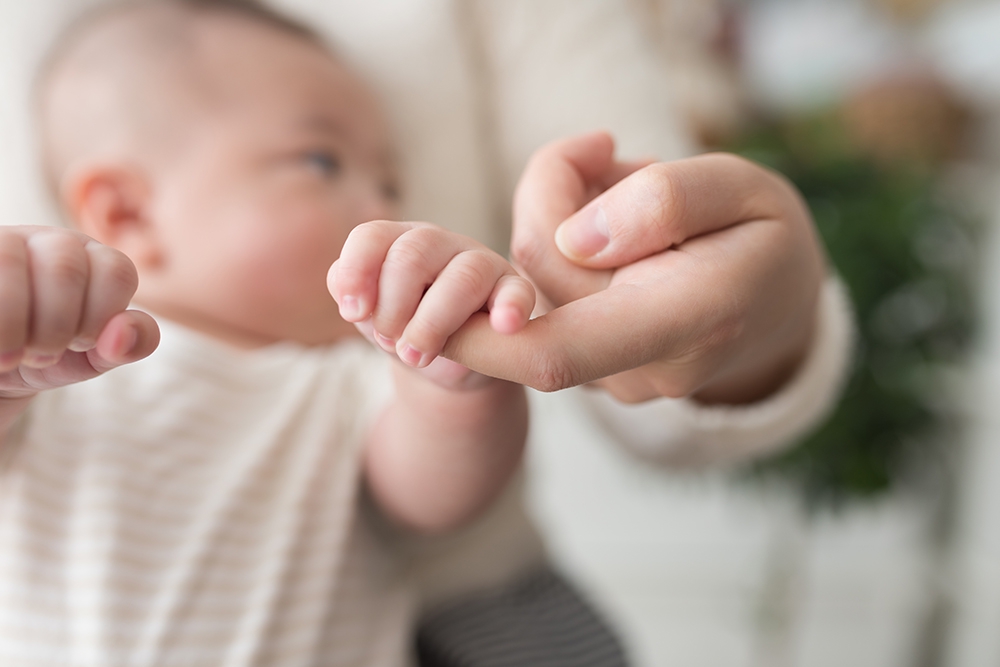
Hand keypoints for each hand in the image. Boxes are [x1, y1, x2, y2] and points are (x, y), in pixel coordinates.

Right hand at [0, 226, 158, 398]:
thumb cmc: (48, 355)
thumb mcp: (95, 357)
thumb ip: (131, 345)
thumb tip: (124, 334)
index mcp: (93, 259)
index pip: (117, 270)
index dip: (101, 317)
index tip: (81, 344)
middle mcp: (49, 241)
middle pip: (65, 266)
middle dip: (57, 325)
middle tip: (43, 355)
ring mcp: (5, 242)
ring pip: (9, 261)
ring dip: (13, 322)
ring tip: (12, 357)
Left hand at [328, 221, 534, 388]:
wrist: (450, 364)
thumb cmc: (405, 330)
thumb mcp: (371, 316)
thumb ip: (351, 294)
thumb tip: (347, 288)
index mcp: (399, 242)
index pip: (372, 236)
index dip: (357, 273)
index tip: (354, 315)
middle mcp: (440, 244)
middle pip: (412, 255)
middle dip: (393, 308)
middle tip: (390, 343)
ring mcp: (481, 264)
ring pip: (462, 276)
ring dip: (433, 323)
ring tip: (418, 355)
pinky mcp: (514, 293)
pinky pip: (517, 292)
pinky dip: (511, 307)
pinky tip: (503, 326)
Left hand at [440, 132, 825, 402]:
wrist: (780, 303)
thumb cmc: (765, 237)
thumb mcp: (743, 190)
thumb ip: (665, 203)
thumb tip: (576, 238)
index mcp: (684, 324)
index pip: (558, 351)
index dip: (475, 340)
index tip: (408, 315)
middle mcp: (639, 367)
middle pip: (533, 296)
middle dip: (537, 214)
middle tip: (600, 149)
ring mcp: (614, 375)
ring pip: (535, 292)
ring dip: (554, 223)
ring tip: (623, 182)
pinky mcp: (597, 365)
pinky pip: (547, 303)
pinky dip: (555, 253)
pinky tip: (609, 222)